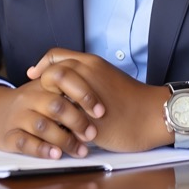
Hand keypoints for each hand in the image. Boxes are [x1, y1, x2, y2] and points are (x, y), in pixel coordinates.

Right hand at [0, 82, 93, 159]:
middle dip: (78, 121)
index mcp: (42, 84)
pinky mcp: (7, 136)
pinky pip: (24, 142)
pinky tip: (56, 155)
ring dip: (64, 140)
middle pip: (56, 106)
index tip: (101, 111)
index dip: (85, 95)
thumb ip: (68, 89)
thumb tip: (102, 100)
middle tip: (92, 134)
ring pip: (42, 126)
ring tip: (81, 150)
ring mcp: (17, 117)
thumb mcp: (47, 89)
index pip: (64, 82)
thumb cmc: (31, 102)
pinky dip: (42, 149)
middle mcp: (29, 98)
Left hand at [27, 48, 174, 152]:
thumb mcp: (107, 76)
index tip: (35, 75)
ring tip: (57, 118)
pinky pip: (64, 122)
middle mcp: (87, 75)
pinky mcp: (89, 119)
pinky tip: (65, 132)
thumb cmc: (131, 98)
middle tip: (47, 100)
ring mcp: (86, 97)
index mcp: (91, 63)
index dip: (42, 66)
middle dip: (44, 88)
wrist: (152, 113)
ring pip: (54, 98)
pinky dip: (60, 127)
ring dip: (51, 109)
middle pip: (50, 75)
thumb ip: (86, 75)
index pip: (55, 57)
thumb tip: (65, 82)